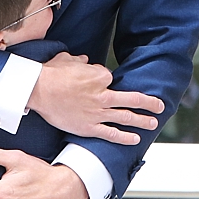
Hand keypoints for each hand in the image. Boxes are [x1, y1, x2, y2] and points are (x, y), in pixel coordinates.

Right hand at [26, 52, 164, 144]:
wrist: (37, 90)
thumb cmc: (51, 73)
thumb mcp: (67, 59)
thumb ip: (80, 61)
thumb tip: (84, 61)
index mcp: (100, 76)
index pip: (110, 78)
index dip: (105, 81)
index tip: (99, 82)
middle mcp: (103, 95)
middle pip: (132, 99)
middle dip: (149, 103)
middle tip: (160, 105)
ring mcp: (97, 113)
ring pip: (125, 117)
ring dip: (142, 120)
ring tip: (154, 123)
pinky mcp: (89, 127)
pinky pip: (110, 133)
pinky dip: (124, 137)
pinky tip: (135, 139)